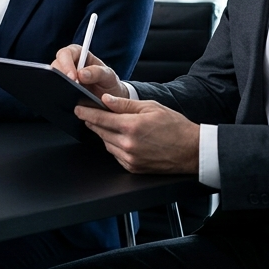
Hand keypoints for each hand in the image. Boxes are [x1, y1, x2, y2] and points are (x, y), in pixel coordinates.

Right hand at [52, 44, 125, 98]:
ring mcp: (64, 77)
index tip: (72, 77)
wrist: (110, 100)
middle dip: (60, 76)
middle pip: (56, 65)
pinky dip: (57, 93)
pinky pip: (54, 89)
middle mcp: (69, 64)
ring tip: (67, 94)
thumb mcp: (109, 76)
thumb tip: (81, 74)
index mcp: (79, 54)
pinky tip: (64, 99)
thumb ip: (98, 72)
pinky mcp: (61, 89)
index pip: (67, 53)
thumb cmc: (109, 83)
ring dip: (58, 85)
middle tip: (69, 87)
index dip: (66, 63)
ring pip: (52, 78)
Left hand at [74, 95, 199, 173]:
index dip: (86, 113)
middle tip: (87, 114)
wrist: (191, 151)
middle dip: (93, 122)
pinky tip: (119, 138)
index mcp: (131, 126)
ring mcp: (130, 158)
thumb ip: (125, 104)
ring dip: (103, 134)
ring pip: (106, 144)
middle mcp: (128, 144)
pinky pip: (115, 155)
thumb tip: (105, 100)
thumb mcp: (151, 107)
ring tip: (107, 124)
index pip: (100, 118)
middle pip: (100, 131)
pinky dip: (114, 146)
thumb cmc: (175, 126)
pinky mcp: (133, 168)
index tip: (77, 109)